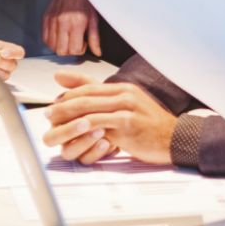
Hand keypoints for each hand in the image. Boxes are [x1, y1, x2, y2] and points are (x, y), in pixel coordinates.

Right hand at [42, 0, 98, 55]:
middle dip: (69, 50)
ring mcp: (52, 21)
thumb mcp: (93, 19)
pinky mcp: (45, 19)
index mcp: (76, 23)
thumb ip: (95, 38)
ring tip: (67, 37)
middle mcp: (62, 23)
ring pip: (52, 46)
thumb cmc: (83, 0)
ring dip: (60, 45)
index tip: (82, 43)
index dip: (79, 49)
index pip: (74, 49)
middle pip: (61, 51)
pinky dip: (51, 40)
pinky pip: (44, 38)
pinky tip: (59, 35)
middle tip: (74, 41)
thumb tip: (97, 52)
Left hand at [42, 71, 175, 164]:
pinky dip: (84, 126)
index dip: (69, 94)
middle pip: (86, 95)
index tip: (55, 102)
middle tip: (48, 113)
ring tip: (54, 124)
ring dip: (68, 116)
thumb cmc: (151, 125)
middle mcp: (124, 94)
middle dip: (63, 104)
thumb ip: (107, 101)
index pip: (89, 87)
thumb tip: (94, 102)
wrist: (176, 138)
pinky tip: (74, 131)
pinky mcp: (128, 124)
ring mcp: (127, 108)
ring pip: (89, 108)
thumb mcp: (130, 107)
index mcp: (124, 89)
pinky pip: (100, 123)